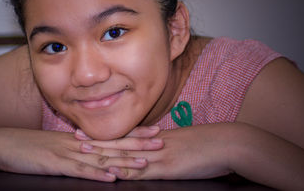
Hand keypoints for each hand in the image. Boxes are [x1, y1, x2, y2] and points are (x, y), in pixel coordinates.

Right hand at [0, 128, 162, 181]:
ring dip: (122, 161)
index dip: (133, 133)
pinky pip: (79, 171)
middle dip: (137, 144)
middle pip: (112, 143)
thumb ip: (76, 147)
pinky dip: (96, 175)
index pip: (111, 134)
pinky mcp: (56, 164)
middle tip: (159, 142)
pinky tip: (111, 178)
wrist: (6, 144)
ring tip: (144, 163)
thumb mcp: (57, 144)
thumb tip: (94, 150)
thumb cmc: (31, 146)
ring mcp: (68, 153)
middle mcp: (78, 143)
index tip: (153, 131)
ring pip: (100, 158)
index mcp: (80, 138)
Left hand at [78, 124, 232, 179]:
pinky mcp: (168, 168)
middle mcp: (153, 145)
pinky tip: (112, 172)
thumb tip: (154, 148)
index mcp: (157, 138)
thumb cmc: (208, 143)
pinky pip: (143, 170)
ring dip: (104, 154)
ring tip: (84, 152)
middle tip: (75, 138)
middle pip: (121, 142)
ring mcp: (159, 156)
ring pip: (126, 155)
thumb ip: (166, 146)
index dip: (107, 134)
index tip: (90, 131)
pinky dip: (126, 171)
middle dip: (97, 141)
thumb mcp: (184, 143)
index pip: (127, 135)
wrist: (227, 143)